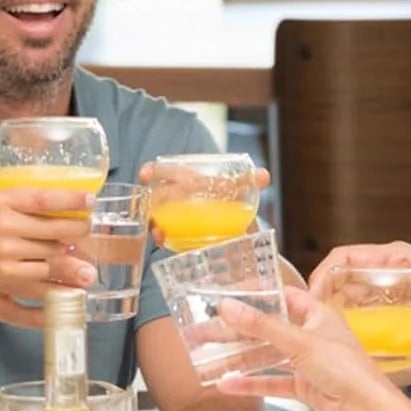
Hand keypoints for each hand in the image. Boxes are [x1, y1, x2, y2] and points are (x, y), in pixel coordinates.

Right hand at [0, 188, 96, 327]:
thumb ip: (26, 209)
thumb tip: (71, 215)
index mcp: (0, 207)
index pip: (44, 201)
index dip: (72, 201)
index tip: (90, 202)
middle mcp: (2, 236)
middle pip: (53, 237)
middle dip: (78, 237)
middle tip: (88, 238)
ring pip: (47, 272)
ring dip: (72, 274)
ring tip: (87, 276)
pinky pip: (26, 310)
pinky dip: (48, 313)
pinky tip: (65, 310)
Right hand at [136, 160, 270, 248]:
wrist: (244, 238)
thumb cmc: (237, 210)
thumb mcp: (239, 194)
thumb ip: (249, 183)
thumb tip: (265, 174)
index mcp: (192, 184)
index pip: (169, 173)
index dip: (155, 171)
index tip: (144, 174)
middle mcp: (180, 200)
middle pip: (160, 195)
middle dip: (150, 197)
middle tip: (150, 207)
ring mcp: (178, 220)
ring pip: (158, 217)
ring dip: (153, 220)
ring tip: (156, 227)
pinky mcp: (180, 239)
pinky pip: (166, 237)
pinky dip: (162, 237)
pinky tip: (161, 238)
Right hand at [216, 286, 393, 410]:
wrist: (365, 410)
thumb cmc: (348, 369)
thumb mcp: (299, 341)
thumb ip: (261, 325)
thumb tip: (230, 307)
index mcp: (318, 314)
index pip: (284, 296)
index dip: (258, 294)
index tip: (231, 295)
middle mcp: (312, 335)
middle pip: (268, 328)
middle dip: (238, 330)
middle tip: (209, 329)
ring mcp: (307, 362)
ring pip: (267, 356)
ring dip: (240, 357)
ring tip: (210, 356)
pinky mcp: (304, 385)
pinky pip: (272, 381)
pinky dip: (251, 383)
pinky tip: (229, 384)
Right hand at [310, 242, 410, 380]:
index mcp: (400, 263)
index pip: (349, 258)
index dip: (325, 273)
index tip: (314, 296)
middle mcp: (384, 280)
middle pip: (334, 282)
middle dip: (314, 300)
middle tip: (301, 324)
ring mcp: (379, 305)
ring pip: (336, 307)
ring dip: (320, 321)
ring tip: (306, 341)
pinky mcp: (379, 328)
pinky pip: (349, 330)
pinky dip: (336, 340)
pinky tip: (328, 355)